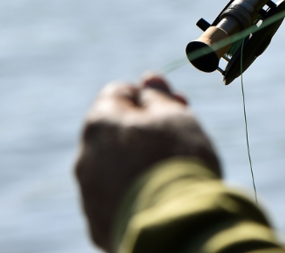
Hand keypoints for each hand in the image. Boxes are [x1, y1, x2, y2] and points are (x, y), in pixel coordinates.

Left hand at [75, 74, 220, 252]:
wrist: (175, 223)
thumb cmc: (177, 160)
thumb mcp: (176, 116)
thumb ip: (159, 96)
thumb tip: (149, 79)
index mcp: (100, 123)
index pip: (119, 92)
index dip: (150, 94)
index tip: (176, 103)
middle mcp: (85, 156)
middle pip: (115, 132)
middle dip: (144, 129)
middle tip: (180, 134)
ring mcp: (88, 194)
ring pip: (113, 167)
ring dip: (137, 162)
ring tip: (172, 171)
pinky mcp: (98, 225)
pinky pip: (116, 200)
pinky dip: (134, 194)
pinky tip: (160, 197)